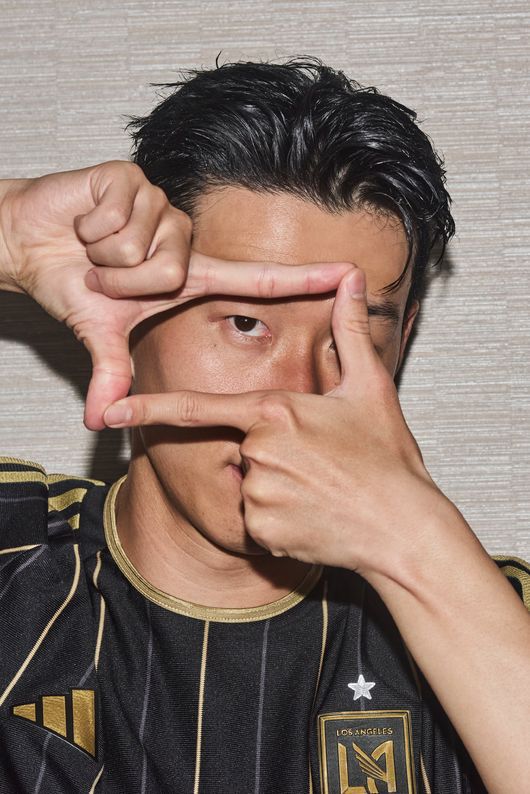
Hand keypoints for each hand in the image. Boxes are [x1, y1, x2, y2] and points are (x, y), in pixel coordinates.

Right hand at [0, 162, 352, 428]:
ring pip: (144, 245)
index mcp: (188, 275)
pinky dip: (90, 229)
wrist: (29, 244)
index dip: (304, 278)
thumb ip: (111, 374)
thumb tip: (99, 421)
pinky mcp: (132, 178)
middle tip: (103, 275)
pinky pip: (119, 217)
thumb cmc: (73, 284)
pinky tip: (85, 224)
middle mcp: (183, 238)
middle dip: (124, 282)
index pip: (257, 278)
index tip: (350, 274)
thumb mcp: (99, 334)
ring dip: (105, 257)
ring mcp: (160, 206)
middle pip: (174, 269)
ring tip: (94, 249)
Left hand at [103, 268, 444, 578]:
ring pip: (250, 485)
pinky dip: (281, 519)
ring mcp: (257, 494)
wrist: (404, 530)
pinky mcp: (262, 531)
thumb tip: (351, 278)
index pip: (199, 409)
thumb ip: (349, 330)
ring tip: (323, 491)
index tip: (111, 411)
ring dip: (279, 487)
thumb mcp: (370, 389)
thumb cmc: (388, 459)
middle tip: (323, 464)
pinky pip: (257, 519)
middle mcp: (257, 451)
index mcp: (274, 411)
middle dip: (274, 455)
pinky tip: (315, 517)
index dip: (151, 409)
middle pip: (242, 448)